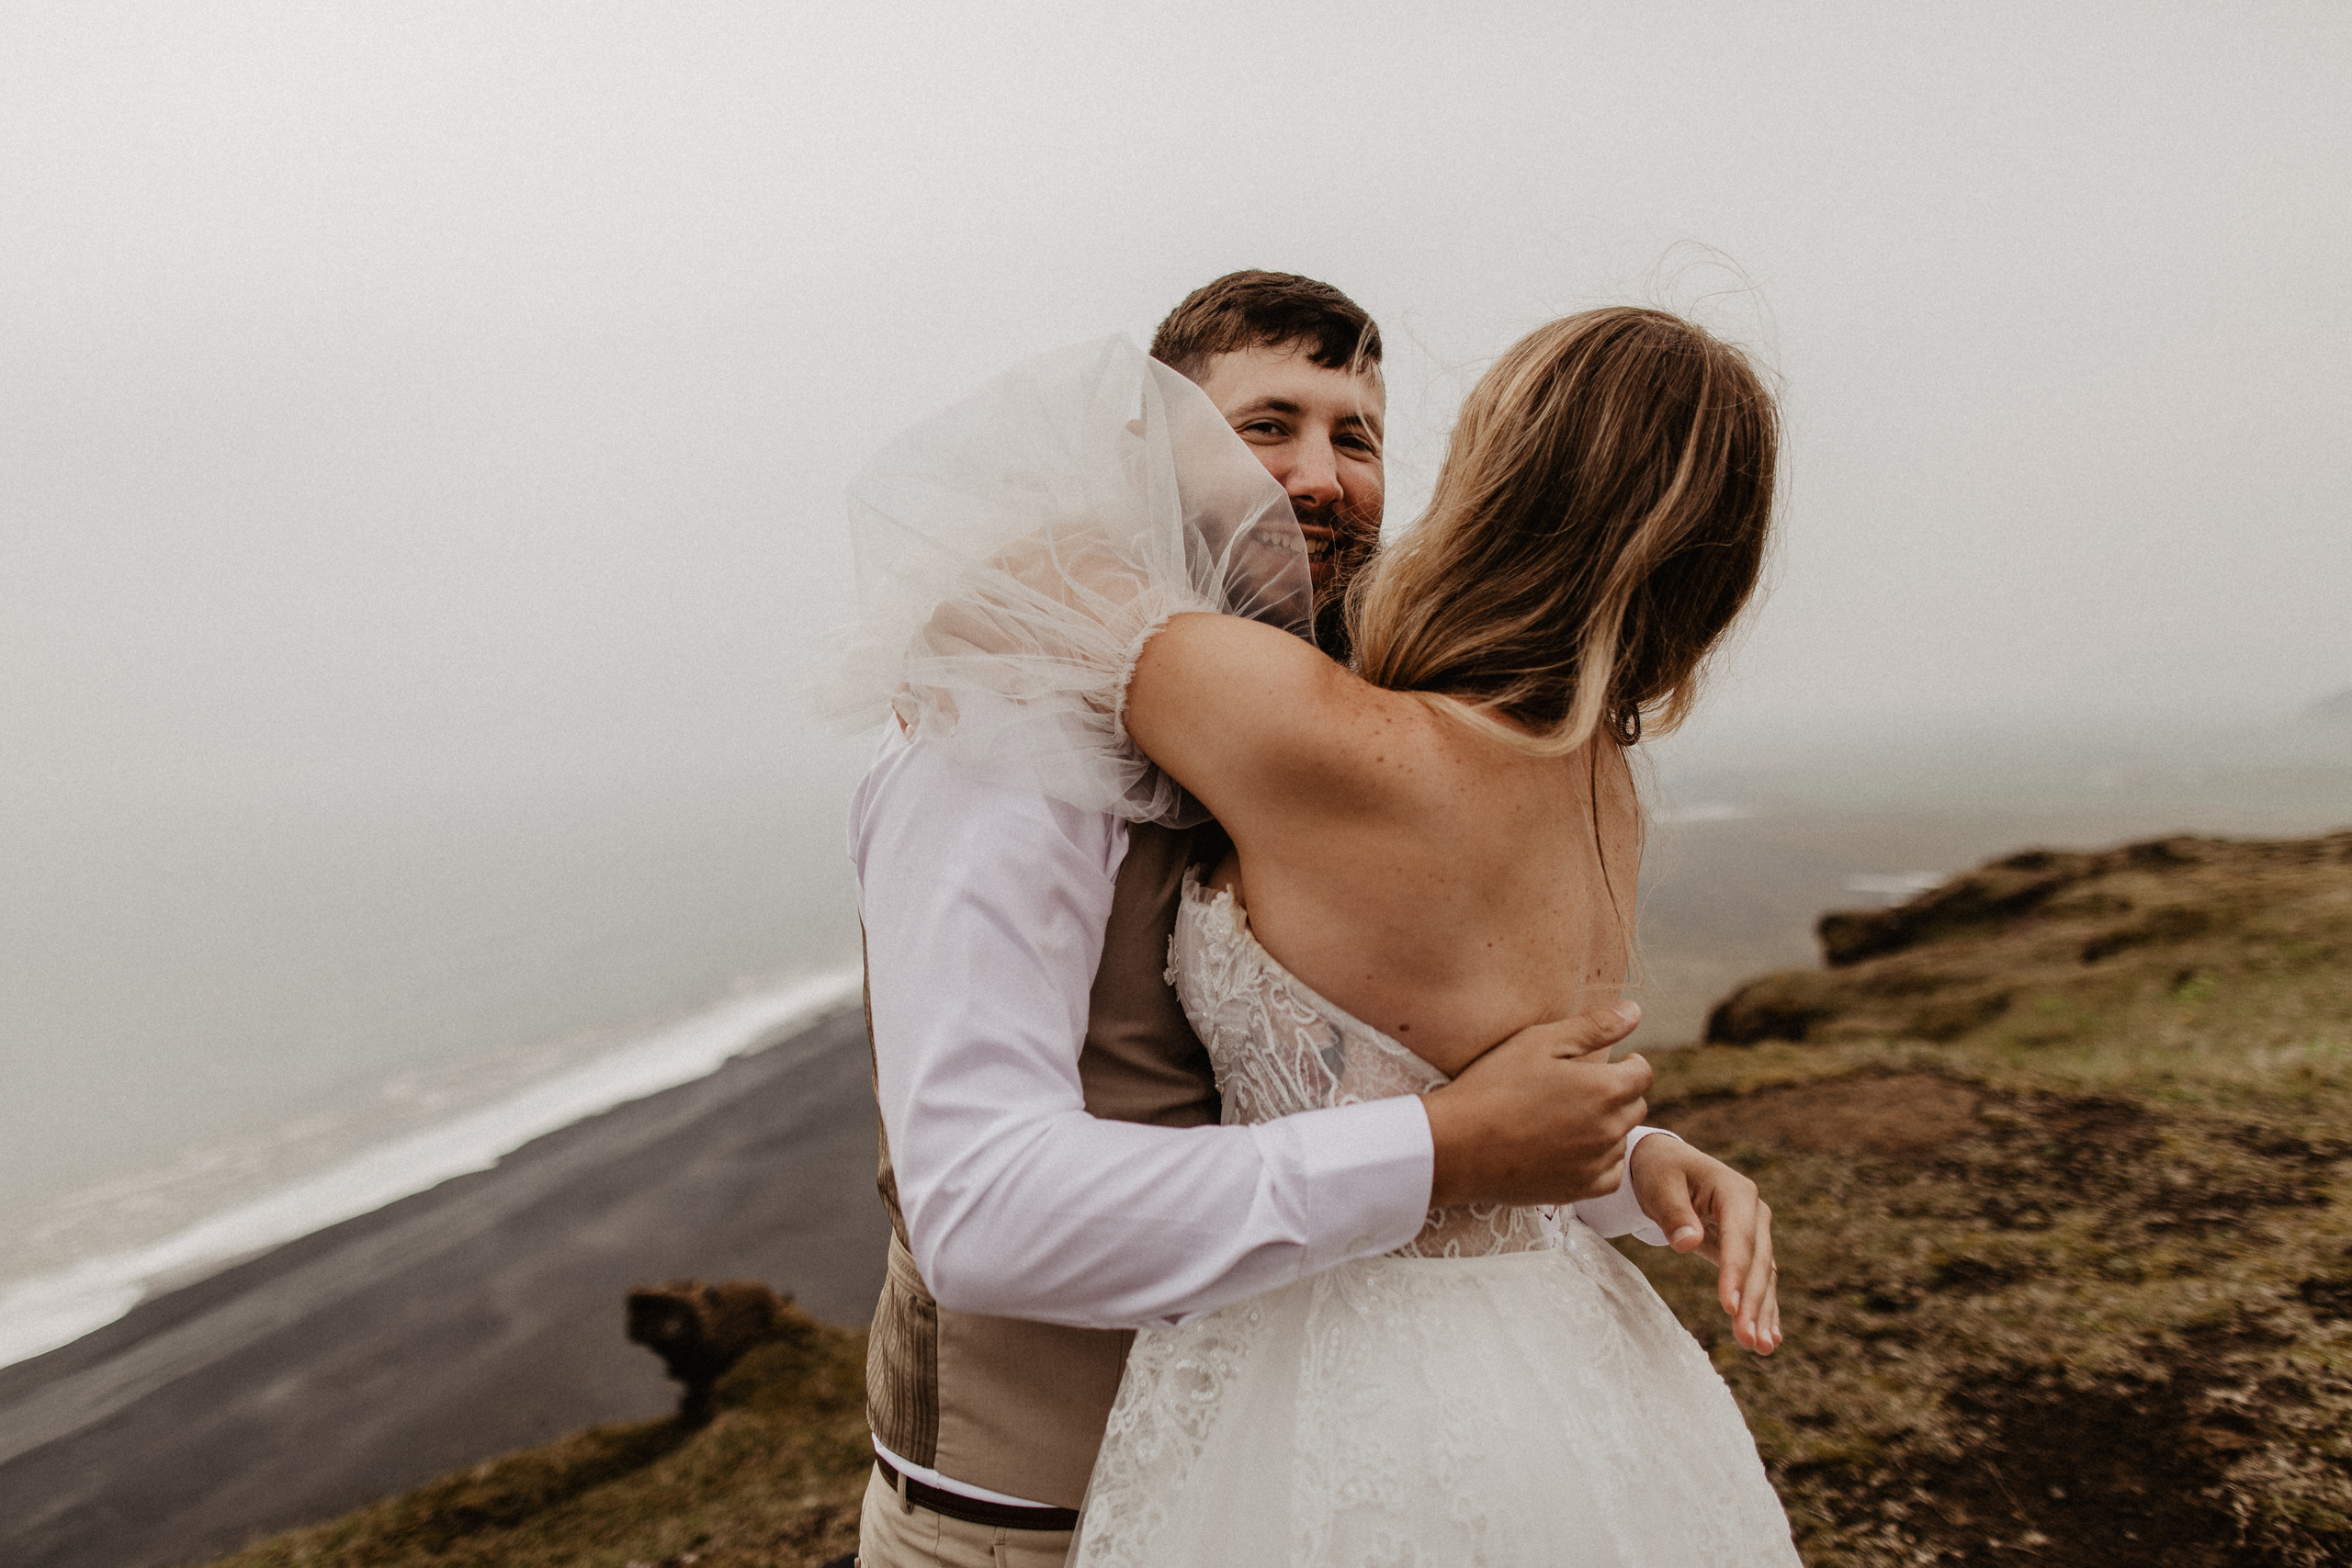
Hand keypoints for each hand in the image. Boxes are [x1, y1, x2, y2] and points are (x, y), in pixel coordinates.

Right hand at [1422, 1003, 1651, 1209]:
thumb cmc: (1495, 1085)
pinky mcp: (1580, 1190)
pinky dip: (1600, 1161)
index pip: (1643, 1074)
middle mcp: (1609, 1128)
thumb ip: (1594, 1026)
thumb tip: (1635, 1011)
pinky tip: (1572, 1148)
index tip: (1613, 1063)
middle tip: (1583, 1088)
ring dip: (1609, 1127)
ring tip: (1570, 1118)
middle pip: (1635, 1106)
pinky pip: (1610, 1174)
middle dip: (1619, 1093)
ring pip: (1621, 1139)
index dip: (1630, 1064)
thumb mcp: (1540, 1042)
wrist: (1458, 1145)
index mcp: (1605, 1088)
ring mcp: (1596, 1163)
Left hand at [1629, 1134, 1781, 1354]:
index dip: (1735, 1274)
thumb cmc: (1660, 1171)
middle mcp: (1754, 1211)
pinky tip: (1767, 1338)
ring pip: (1763, 1276)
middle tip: (1747, 1340)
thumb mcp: (1659, 1184)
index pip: (1739, 1238)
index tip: (1729, 1308)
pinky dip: (1762, 1308)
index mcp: (1735, 1191)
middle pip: (1757, 1262)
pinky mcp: (1748, 1248)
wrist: (1667, 1163)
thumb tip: (1688, 1243)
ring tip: (1761, 1348)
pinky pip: (1758, 1281)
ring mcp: (1755, 1231)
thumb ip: (1673, 1213)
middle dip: (1752, 1303)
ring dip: (1762, 1313)